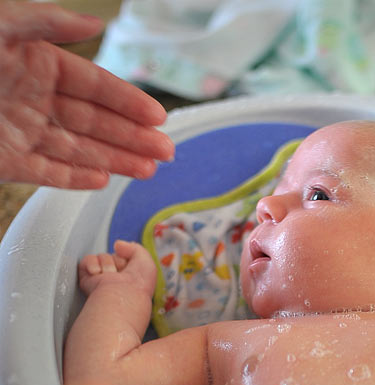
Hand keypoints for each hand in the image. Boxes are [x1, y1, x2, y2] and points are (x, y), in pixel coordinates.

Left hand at [0, 2, 173, 188]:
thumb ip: (45, 22)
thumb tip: (93, 24)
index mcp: (34, 62)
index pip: (94, 86)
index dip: (128, 102)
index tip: (158, 117)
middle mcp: (32, 98)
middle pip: (93, 122)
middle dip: (131, 138)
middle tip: (166, 152)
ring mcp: (18, 132)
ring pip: (77, 149)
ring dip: (114, 160)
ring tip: (148, 170)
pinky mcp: (3, 161)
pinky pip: (45, 172)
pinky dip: (72, 177)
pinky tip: (102, 180)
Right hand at [78, 240, 157, 296]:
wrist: (123, 293)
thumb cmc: (138, 284)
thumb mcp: (146, 262)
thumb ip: (135, 248)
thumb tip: (117, 244)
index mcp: (129, 277)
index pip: (124, 257)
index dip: (127, 258)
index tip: (131, 267)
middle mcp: (115, 278)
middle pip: (113, 255)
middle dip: (117, 260)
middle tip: (120, 273)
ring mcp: (101, 278)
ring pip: (101, 256)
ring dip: (107, 263)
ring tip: (110, 275)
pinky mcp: (88, 279)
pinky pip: (87, 260)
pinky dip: (92, 263)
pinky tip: (97, 272)